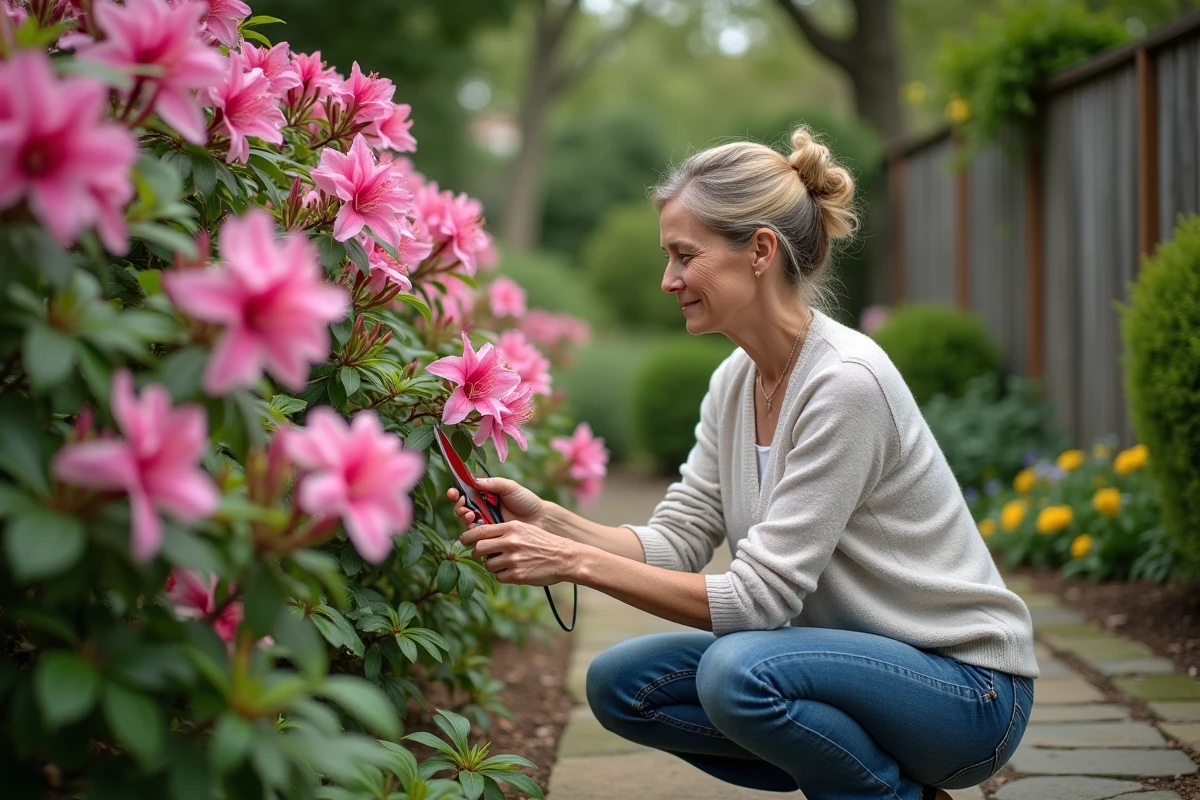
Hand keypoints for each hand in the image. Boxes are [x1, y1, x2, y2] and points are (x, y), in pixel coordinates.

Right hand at [447, 476, 545, 527]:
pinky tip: (475, 526)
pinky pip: (476, 535)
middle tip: (464, 508)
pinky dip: (473, 531)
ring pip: (466, 522)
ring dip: (463, 518)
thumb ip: (493, 483)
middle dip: (459, 507)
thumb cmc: (526, 500)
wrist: (540, 519)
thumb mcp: (510, 487)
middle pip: (462, 508)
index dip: (456, 493)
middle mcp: (483, 508)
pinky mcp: (490, 535)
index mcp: (485, 494)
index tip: (453, 493)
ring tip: (470, 516)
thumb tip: (473, 481)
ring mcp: (486, 522)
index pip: (466, 493)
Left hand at [459, 521, 583, 585]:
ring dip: (492, 565)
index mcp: (511, 528)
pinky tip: (514, 571)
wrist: (565, 557)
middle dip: (476, 553)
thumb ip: (504, 532)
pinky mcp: (517, 575)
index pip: (480, 531)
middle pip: (478, 549)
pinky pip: (499, 577)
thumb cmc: (543, 543)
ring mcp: (513, 559)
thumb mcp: (524, 530)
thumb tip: (481, 538)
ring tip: (505, 563)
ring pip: (488, 565)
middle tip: (482, 556)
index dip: (467, 537)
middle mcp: (510, 542)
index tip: (462, 541)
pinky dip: (503, 575)